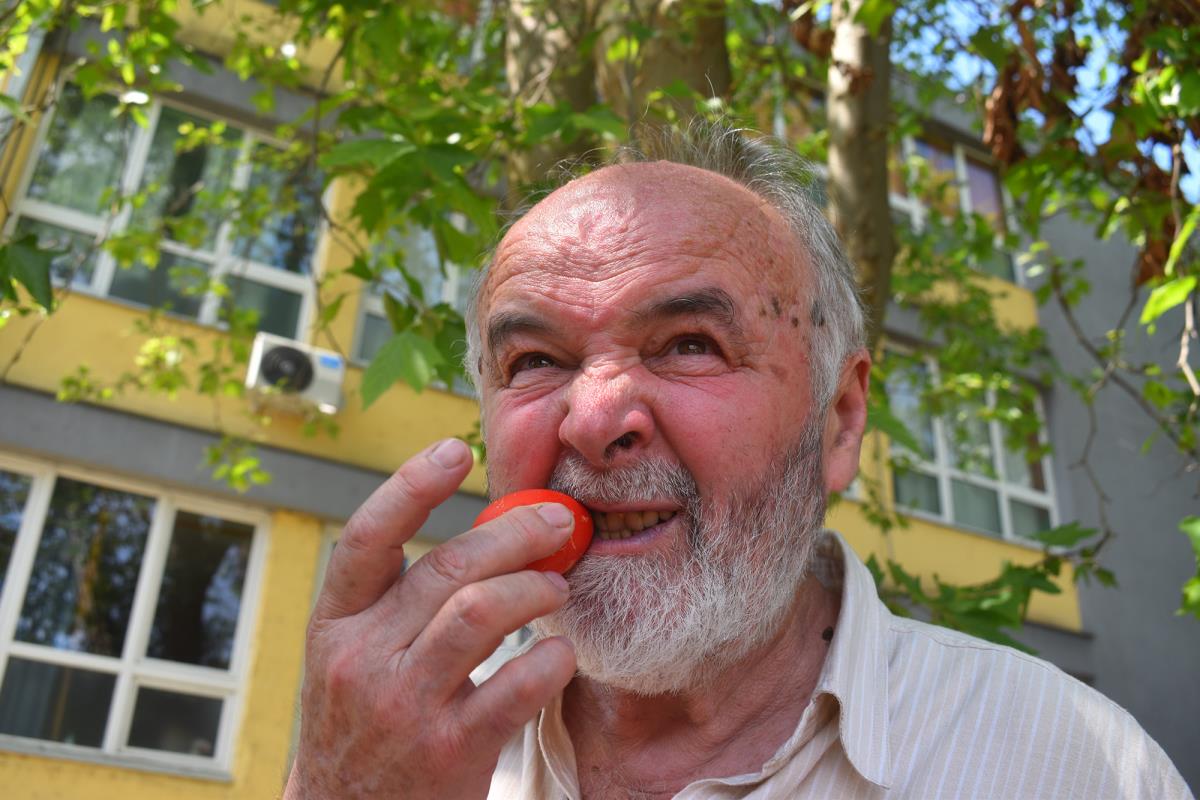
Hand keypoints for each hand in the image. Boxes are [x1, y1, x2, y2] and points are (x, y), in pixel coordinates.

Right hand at [284, 439, 577, 798]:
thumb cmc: (362, 730)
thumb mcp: (354, 662)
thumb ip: (400, 606)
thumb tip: (487, 539)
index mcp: (334, 627)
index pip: (366, 539)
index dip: (410, 486)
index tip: (453, 449)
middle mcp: (361, 660)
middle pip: (446, 567)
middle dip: (514, 533)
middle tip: (558, 521)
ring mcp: (404, 706)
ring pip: (478, 612)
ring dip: (533, 589)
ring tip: (558, 589)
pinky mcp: (450, 752)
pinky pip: (517, 686)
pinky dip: (551, 662)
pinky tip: (561, 656)